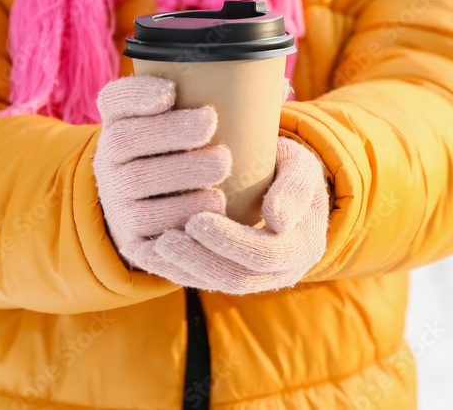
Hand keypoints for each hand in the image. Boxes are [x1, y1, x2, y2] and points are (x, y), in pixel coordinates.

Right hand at [93, 76, 230, 267]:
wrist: (162, 220)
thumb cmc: (189, 160)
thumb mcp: (195, 129)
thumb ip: (229, 104)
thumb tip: (279, 88)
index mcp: (122, 123)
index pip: (115, 99)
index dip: (137, 93)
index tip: (171, 91)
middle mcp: (110, 158)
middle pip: (126, 139)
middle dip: (170, 131)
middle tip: (211, 127)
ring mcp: (116, 198)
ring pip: (136, 183)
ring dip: (180, 176)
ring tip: (221, 170)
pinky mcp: (129, 235)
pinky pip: (145, 228)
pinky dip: (179, 218)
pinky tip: (211, 211)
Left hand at [141, 137, 329, 293]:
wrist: (288, 185)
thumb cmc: (291, 169)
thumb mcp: (301, 168)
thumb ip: (294, 188)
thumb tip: (276, 220)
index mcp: (303, 246)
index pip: (266, 254)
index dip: (230, 242)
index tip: (196, 221)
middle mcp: (283, 271)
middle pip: (238, 278)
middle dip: (198, 260)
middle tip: (165, 239)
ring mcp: (259, 278)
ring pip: (218, 285)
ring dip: (182, 270)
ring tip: (151, 249)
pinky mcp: (236, 276)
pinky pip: (206, 282)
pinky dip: (177, 271)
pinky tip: (149, 255)